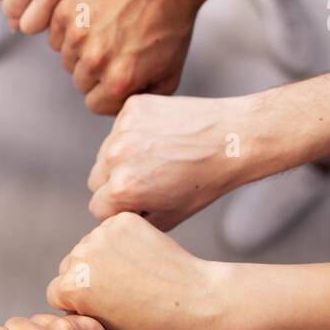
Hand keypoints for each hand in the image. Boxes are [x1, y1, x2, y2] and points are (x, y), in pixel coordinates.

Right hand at [46, 212, 228, 329]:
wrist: (194, 298)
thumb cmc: (151, 323)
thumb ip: (77, 316)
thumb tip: (64, 304)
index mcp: (71, 287)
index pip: (57, 290)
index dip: (79, 302)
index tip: (102, 307)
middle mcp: (80, 256)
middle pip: (70, 265)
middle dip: (87, 276)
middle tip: (118, 290)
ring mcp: (101, 234)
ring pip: (91, 246)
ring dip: (104, 257)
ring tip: (133, 275)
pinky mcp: (122, 220)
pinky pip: (111, 231)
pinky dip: (122, 242)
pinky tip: (141, 259)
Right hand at [49, 0, 197, 113]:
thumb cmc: (170, 25)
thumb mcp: (168, 75)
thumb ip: (141, 100)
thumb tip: (121, 110)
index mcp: (118, 82)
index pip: (94, 104)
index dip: (108, 92)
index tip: (120, 75)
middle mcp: (96, 60)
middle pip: (79, 82)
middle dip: (96, 72)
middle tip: (117, 50)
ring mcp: (78, 34)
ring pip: (67, 59)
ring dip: (83, 51)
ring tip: (108, 33)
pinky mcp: (68, 11)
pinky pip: (56, 37)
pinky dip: (70, 32)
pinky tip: (94, 22)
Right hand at [88, 93, 271, 227]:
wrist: (233, 138)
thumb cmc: (206, 181)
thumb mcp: (170, 217)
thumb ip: (135, 221)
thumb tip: (116, 218)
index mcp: (123, 188)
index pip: (98, 208)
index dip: (119, 209)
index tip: (139, 204)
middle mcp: (116, 157)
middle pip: (96, 180)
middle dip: (115, 185)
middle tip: (147, 181)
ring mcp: (122, 129)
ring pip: (104, 154)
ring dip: (121, 159)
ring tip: (156, 159)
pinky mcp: (132, 108)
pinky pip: (119, 129)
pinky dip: (133, 134)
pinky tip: (160, 138)